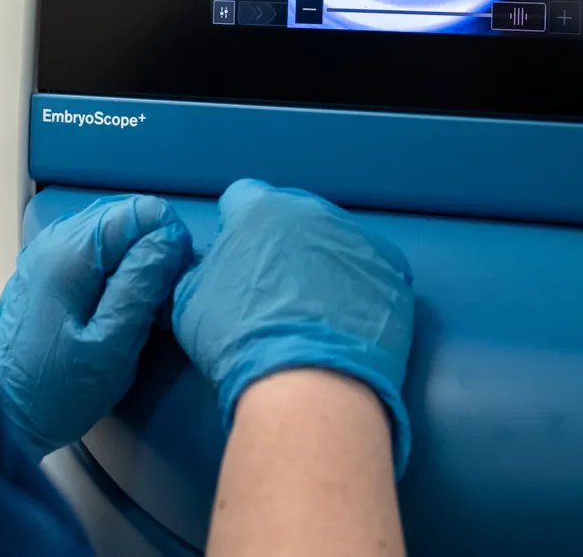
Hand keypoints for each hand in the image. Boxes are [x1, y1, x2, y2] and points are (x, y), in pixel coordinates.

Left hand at [0, 195, 191, 457]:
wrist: (3, 415)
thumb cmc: (57, 389)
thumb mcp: (111, 346)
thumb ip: (141, 286)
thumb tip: (171, 237)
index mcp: (71, 251)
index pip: (141, 211)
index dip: (168, 242)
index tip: (172, 287)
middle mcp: (56, 238)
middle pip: (127, 217)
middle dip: (153, 252)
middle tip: (159, 303)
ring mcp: (47, 252)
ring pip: (113, 235)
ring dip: (135, 264)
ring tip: (140, 309)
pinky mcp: (46, 270)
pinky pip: (95, 253)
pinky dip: (114, 272)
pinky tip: (116, 308)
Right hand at [172, 180, 415, 474]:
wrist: (310, 384)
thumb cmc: (238, 341)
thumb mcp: (191, 302)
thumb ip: (203, 269)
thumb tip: (215, 265)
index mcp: (259, 209)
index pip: (241, 198)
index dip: (235, 227)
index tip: (236, 258)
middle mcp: (312, 211)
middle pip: (292, 214)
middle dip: (282, 241)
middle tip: (276, 289)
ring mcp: (358, 238)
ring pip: (334, 239)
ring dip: (323, 263)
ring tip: (317, 310)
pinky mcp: (392, 269)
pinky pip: (371, 268)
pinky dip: (359, 287)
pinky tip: (349, 320)